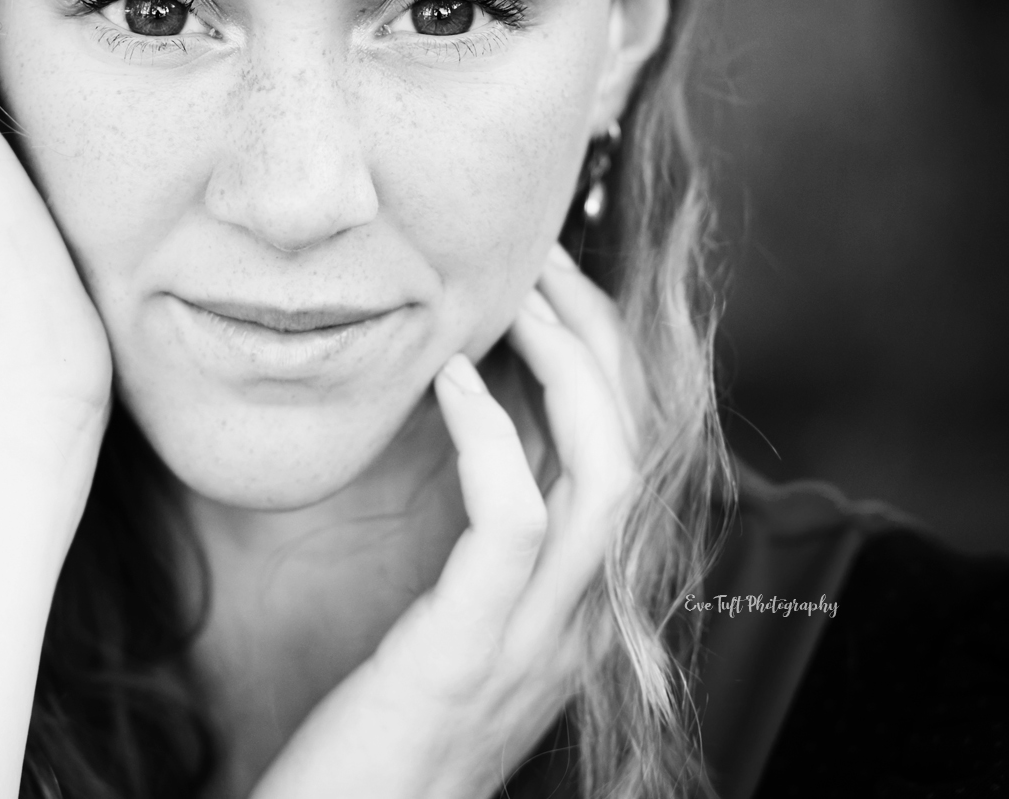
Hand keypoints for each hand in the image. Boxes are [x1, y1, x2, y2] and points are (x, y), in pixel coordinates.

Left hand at [250, 243, 639, 798]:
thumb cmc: (370, 746)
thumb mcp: (448, 639)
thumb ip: (481, 561)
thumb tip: (481, 445)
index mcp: (575, 616)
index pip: (629, 465)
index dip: (609, 365)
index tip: (555, 289)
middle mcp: (576, 628)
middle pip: (638, 451)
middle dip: (602, 342)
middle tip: (545, 262)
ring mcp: (531, 646)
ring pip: (607, 477)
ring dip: (569, 369)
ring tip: (516, 297)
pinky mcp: (468, 656)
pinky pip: (514, 524)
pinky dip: (493, 438)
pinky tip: (452, 381)